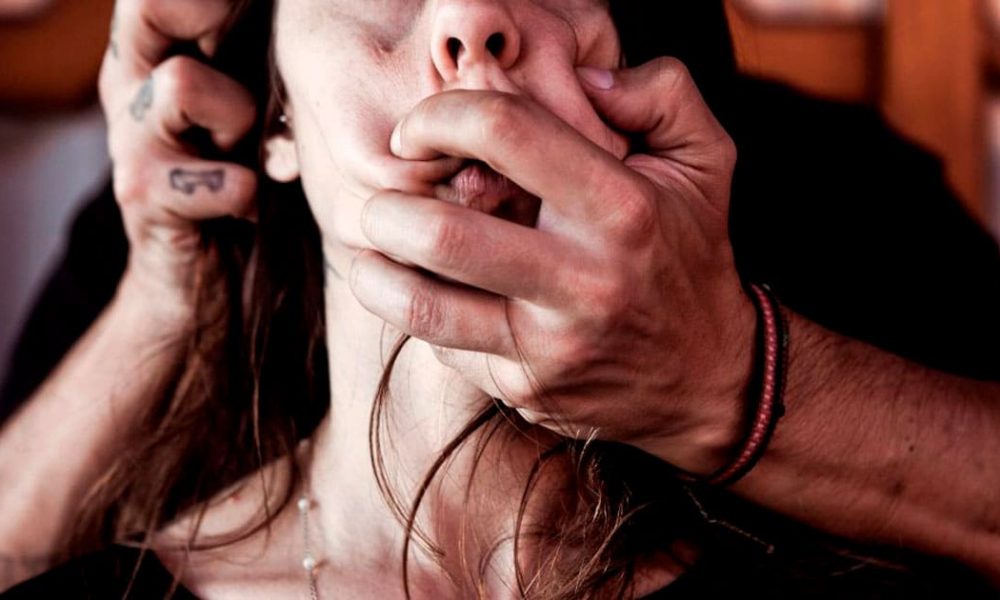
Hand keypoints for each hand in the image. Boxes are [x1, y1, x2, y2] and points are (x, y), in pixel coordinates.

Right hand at [99, 0, 256, 320]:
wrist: (202, 283)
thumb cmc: (242, 184)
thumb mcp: (249, 115)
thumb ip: (257, 66)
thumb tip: (311, 26)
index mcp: (156, 54)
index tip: (252, 10)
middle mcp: (131, 85)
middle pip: (152, 6)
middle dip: (209, 14)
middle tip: (250, 57)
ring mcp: (131, 140)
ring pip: (182, 84)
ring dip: (238, 118)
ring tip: (258, 157)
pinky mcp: (144, 197)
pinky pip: (223, 180)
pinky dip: (251, 196)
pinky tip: (253, 211)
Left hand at [350, 58, 756, 475]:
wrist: (710, 376)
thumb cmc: (691, 253)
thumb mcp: (707, 161)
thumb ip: (662, 93)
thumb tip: (585, 77)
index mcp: (623, 209)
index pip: (505, 134)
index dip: (440, 116)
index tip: (418, 130)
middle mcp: (586, 280)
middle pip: (444, 235)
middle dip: (387, 207)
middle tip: (382, 197)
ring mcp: (552, 345)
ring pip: (425, 307)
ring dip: (373, 270)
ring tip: (370, 245)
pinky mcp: (527, 388)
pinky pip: (444, 346)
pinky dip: (416, 312)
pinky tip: (416, 290)